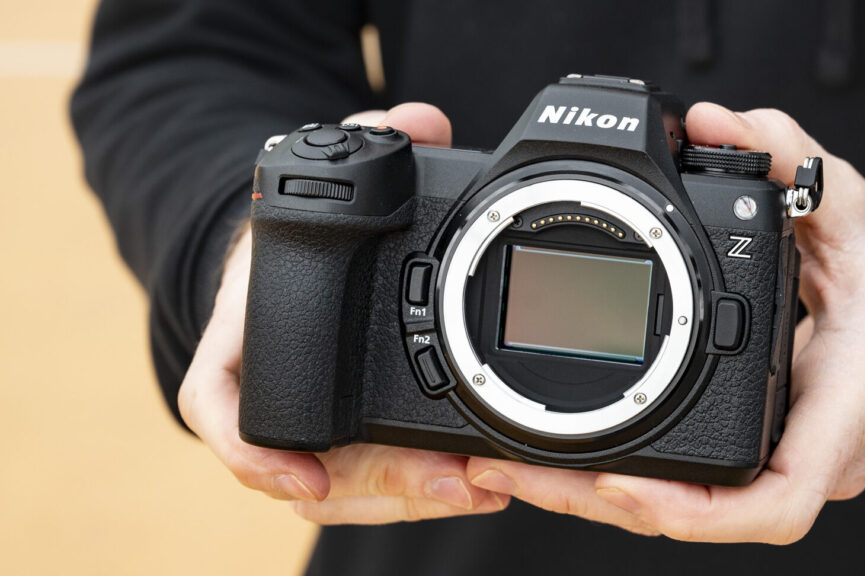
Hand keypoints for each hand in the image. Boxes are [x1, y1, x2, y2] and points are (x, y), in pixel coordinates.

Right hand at [178, 103, 508, 523]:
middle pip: (307, 475)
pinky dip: (420, 493)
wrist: (278, 274)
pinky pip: (377, 485)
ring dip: (411, 499)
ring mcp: (311, 428)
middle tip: (450, 481)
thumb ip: (362, 142)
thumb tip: (418, 121)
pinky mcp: (352, 442)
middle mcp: (270, 396)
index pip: (220, 406)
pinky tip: (474, 484)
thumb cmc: (284, 242)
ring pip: (349, 493)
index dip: (254, 453)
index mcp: (238, 342)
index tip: (307, 476)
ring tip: (476, 486)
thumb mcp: (316, 182)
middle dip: (383, 485)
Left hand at [466, 103, 864, 542]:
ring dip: (602, 497)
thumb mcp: (860, 216)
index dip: (689, 508)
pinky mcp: (752, 445)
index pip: (771, 500)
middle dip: (605, 502)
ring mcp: (774, 455)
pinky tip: (575, 454)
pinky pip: (687, 475)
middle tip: (522, 475)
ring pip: (684, 506)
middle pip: (698, 513)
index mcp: (837, 413)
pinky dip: (629, 472)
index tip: (618, 482)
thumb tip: (718, 122)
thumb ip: (797, 162)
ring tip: (523, 470)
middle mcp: (800, 451)